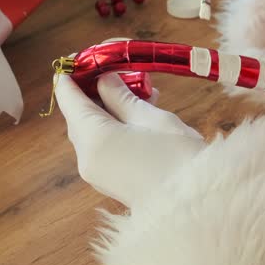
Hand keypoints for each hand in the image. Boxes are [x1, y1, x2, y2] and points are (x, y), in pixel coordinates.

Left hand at [55, 73, 205, 207]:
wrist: (197, 208)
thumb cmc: (179, 159)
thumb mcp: (152, 117)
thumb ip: (122, 97)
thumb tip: (104, 80)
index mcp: (92, 138)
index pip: (68, 97)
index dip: (72, 74)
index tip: (84, 56)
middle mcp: (86, 156)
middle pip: (79, 113)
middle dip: (95, 89)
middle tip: (121, 69)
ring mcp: (96, 172)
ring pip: (90, 129)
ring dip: (107, 107)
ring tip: (140, 91)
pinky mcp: (109, 180)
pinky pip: (101, 144)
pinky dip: (112, 126)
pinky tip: (139, 114)